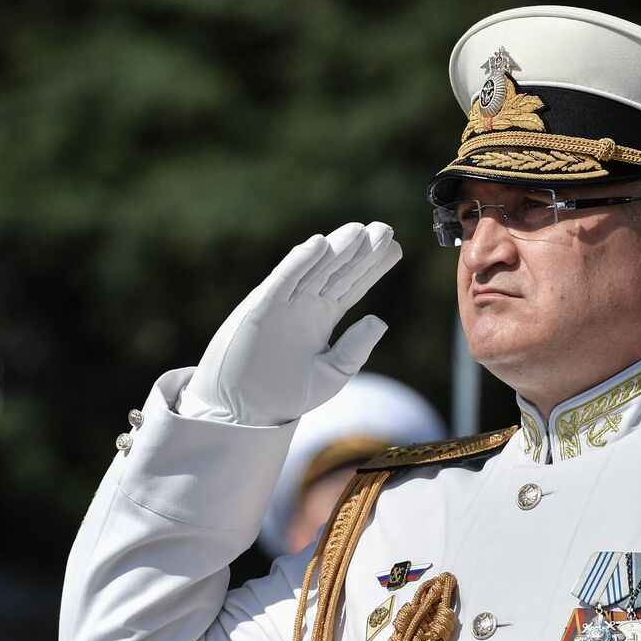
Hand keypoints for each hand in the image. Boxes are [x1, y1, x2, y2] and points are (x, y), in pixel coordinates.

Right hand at [179, 221, 401, 424]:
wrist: (244, 411)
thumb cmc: (285, 396)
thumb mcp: (332, 374)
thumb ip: (354, 349)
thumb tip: (380, 319)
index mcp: (322, 319)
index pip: (353, 286)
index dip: (373, 267)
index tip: (397, 248)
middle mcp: (304, 305)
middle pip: (338, 271)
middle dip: (361, 251)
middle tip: (386, 229)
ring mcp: (283, 304)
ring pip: (315, 269)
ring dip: (336, 248)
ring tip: (361, 230)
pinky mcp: (261, 307)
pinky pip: (282, 280)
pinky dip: (299, 262)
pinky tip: (319, 245)